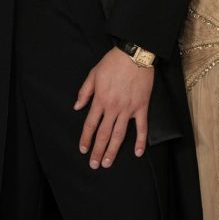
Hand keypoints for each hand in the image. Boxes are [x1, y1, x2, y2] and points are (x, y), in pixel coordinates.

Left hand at [74, 47, 154, 168]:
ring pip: (119, 134)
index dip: (86, 138)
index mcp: (100, 100)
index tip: (83, 149)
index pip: (90, 124)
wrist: (134, 54)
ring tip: (108, 163)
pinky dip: (140, 141)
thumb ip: (84, 92)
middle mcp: (113, 107)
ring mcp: (128, 109)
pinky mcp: (141, 107)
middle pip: (103, 134)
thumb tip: (77, 107)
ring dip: (113, 150)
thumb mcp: (93, 74)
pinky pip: (141, 127)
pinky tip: (137, 153)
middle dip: (98, 151)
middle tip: (94, 165)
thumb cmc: (113, 62)